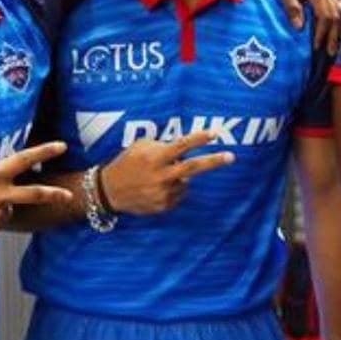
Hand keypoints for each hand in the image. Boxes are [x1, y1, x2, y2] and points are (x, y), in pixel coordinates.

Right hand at [101, 130, 234, 213]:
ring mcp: (163, 193)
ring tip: (158, 176)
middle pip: (193, 167)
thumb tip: (183, 150)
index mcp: (155, 158)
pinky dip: (173, 188)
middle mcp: (161, 176)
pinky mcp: (163, 206)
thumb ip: (162, 145)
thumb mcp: (140, 146)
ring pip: (185, 181)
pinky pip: (179, 194)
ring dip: (179, 176)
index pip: (181, 145)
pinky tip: (156, 187)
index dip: (199, 138)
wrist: (109, 191)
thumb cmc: (127, 163)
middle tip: (231, 156)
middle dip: (214, 161)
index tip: (215, 133)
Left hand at [268, 0, 340, 51]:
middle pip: (336, 16)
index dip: (321, 33)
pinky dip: (336, 21)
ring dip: (337, 29)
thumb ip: (292, 6)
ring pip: (338, 12)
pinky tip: (334, 31)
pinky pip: (335, 8)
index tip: (315, 48)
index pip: (325, 16)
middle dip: (333, 36)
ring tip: (335, 45)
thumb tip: (299, 28)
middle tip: (330, 53)